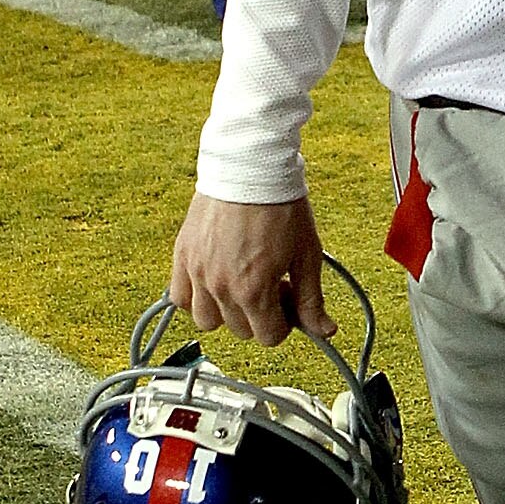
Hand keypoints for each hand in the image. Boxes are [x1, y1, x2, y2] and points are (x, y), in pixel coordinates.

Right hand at [170, 191, 331, 344]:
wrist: (251, 167)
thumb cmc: (280, 206)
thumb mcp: (307, 255)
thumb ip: (312, 299)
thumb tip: (324, 330)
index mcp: (254, 290)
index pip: (269, 337)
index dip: (285, 322)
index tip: (288, 298)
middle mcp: (221, 287)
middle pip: (241, 331)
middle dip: (260, 314)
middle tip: (271, 283)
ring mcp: (197, 272)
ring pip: (207, 321)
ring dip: (227, 311)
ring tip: (240, 284)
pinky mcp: (183, 256)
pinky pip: (180, 298)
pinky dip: (196, 297)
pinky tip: (215, 279)